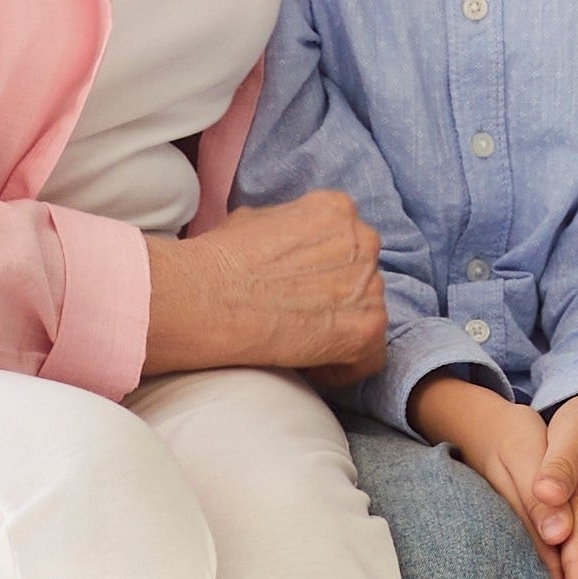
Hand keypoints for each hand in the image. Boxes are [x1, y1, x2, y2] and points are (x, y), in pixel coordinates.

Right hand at [143, 186, 384, 376]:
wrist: (207, 297)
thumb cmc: (219, 260)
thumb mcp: (255, 219)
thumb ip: (290, 228)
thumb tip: (291, 244)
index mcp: (336, 209)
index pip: (348, 241)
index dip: (325, 269)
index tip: (302, 288)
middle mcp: (363, 241)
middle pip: (362, 276)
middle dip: (335, 298)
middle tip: (300, 316)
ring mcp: (370, 285)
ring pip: (368, 313)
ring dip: (338, 330)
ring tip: (299, 342)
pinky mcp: (367, 328)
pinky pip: (370, 357)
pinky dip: (343, 368)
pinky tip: (311, 368)